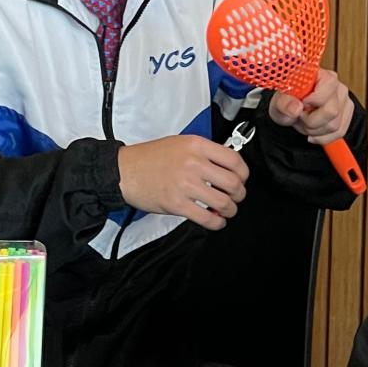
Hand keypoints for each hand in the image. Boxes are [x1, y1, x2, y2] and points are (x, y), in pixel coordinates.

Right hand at [118, 135, 249, 231]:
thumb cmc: (150, 157)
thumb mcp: (180, 143)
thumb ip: (204, 152)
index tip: (241, 179)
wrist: (123, 171)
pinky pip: (206, 218)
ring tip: (226, 211)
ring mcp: (185, 184)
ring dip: (230, 210)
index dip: (244, 173)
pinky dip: (216, 223)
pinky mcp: (177, 204)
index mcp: (196, 145)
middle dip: (239, 194)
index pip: (234, 160)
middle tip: (235, 197)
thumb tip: (227, 166)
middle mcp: (193, 163)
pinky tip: (216, 221)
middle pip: (233, 183)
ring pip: (223, 203)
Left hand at [269, 67, 353, 143]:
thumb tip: (296, 108)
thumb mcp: (278, 103)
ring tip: (306, 123)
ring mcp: (344, 100)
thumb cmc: (287, 102)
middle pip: (332, 111)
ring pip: (335, 125)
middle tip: (301, 117)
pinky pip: (340, 131)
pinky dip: (323, 137)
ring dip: (315, 130)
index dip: (313, 99)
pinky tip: (313, 132)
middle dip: (312, 121)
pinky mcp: (347, 113)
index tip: (301, 103)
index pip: (328, 85)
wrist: (293, 109)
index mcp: (320, 75)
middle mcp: (336, 86)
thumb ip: (283, 103)